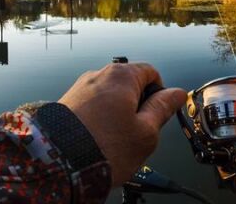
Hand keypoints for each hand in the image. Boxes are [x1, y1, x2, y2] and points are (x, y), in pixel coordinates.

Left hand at [59, 62, 186, 185]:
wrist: (58, 163)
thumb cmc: (106, 148)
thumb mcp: (146, 132)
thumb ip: (163, 108)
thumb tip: (177, 93)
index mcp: (122, 75)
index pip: (151, 72)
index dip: (160, 93)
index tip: (158, 115)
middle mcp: (98, 74)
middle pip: (129, 83)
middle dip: (137, 105)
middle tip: (137, 133)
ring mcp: (80, 87)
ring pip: (110, 96)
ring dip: (118, 114)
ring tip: (114, 141)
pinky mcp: (66, 102)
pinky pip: (92, 105)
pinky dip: (99, 119)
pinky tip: (97, 139)